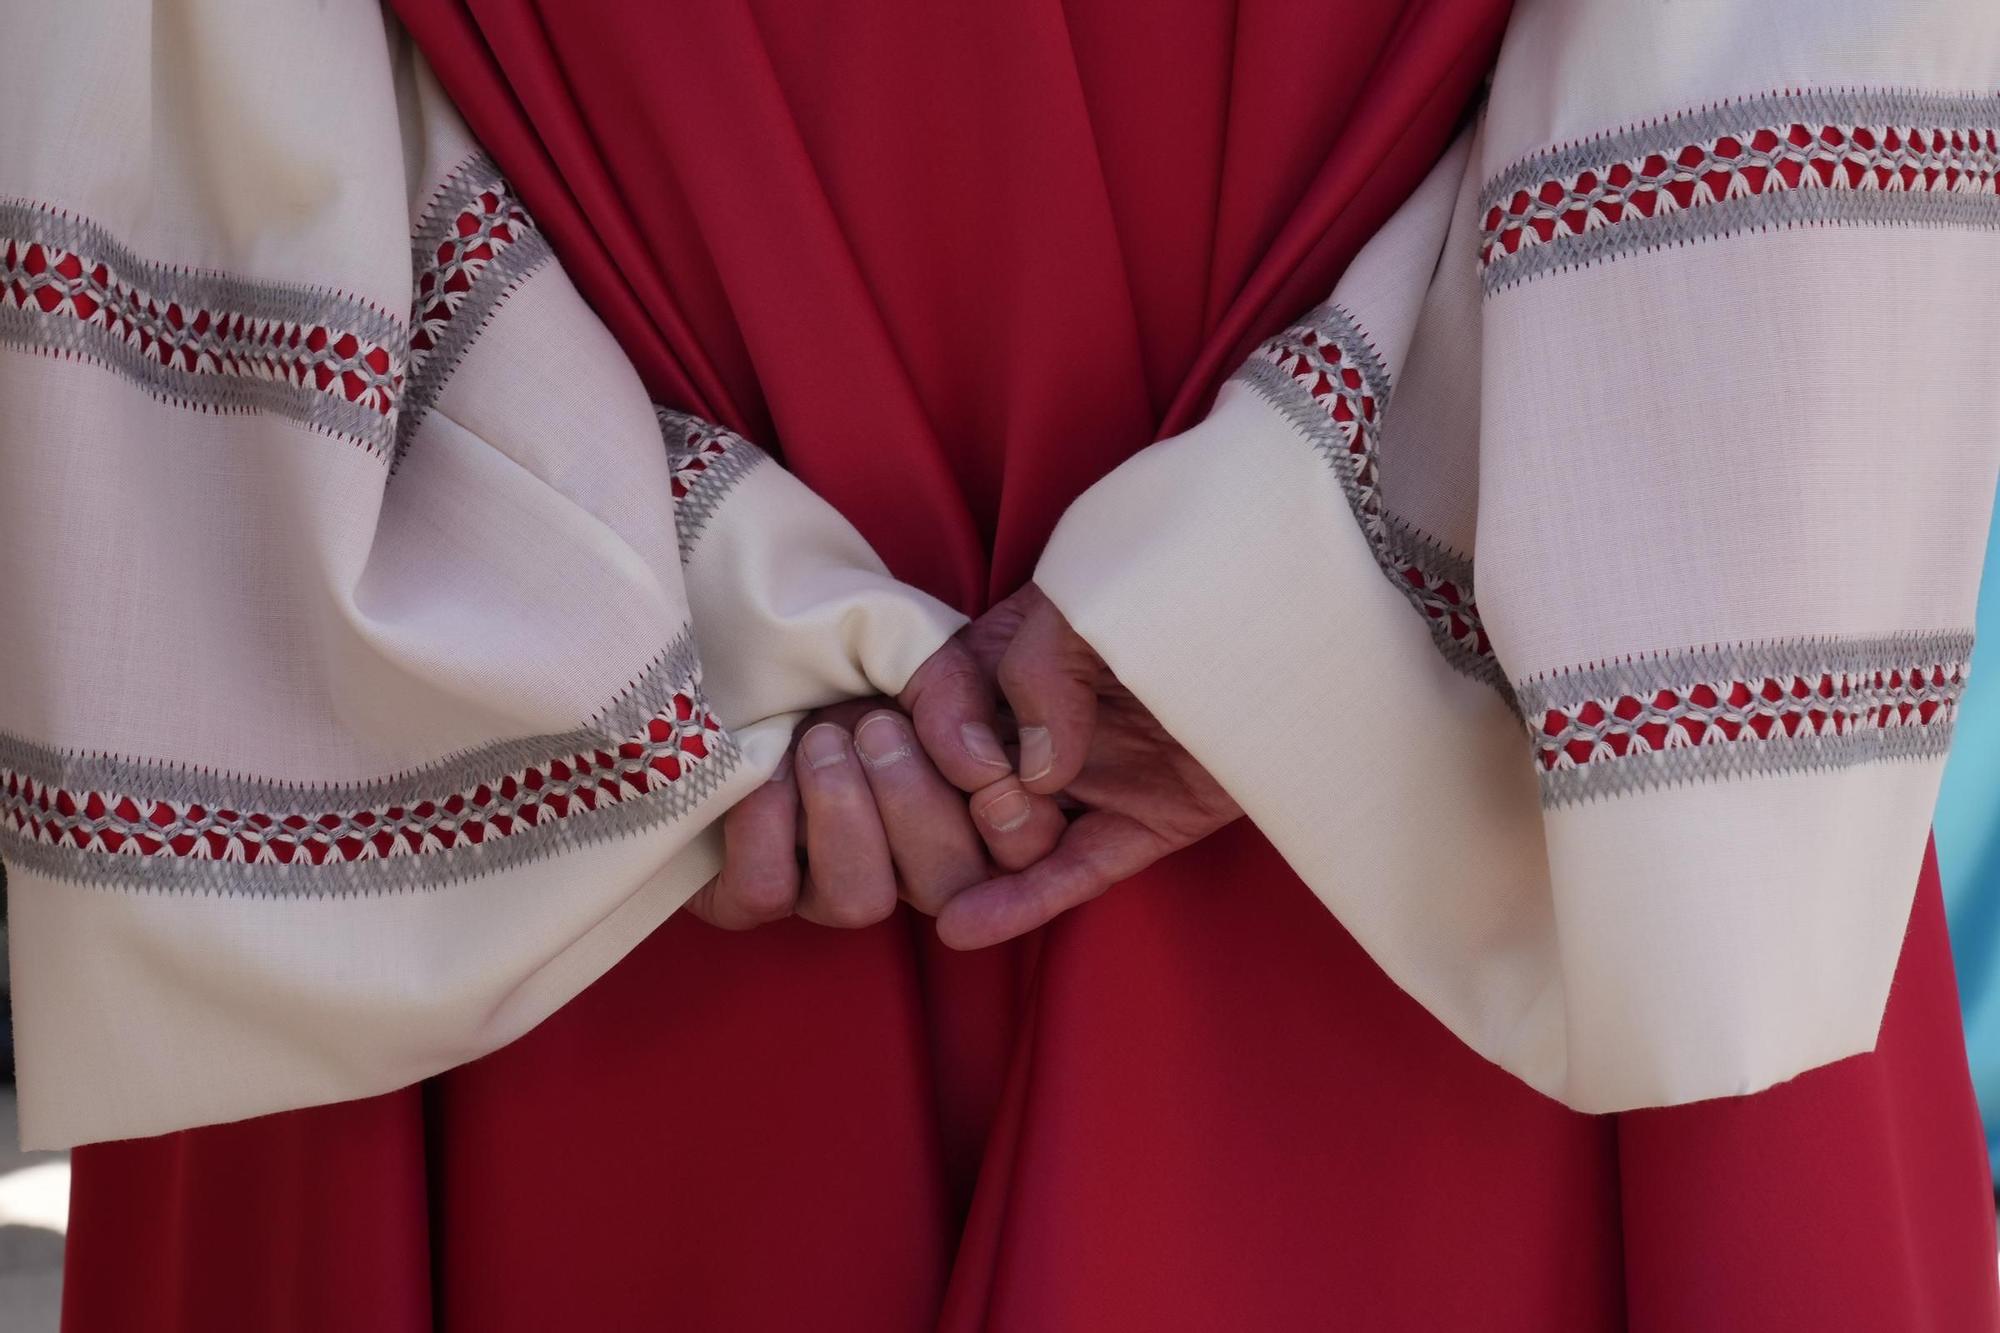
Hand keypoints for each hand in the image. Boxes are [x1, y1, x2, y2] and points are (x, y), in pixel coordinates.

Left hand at [686, 636, 1064, 930]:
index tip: (994, 793)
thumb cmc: (830, 636)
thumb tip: (982, 770)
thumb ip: (957, 693)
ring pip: (860, 902)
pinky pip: (768, 893)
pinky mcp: (749, 891)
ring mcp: (827, 881)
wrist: (725, 619)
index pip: (1026, 863)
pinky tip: (765, 769)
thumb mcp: (904, 643)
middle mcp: (902, 856)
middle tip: (878, 729)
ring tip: (820, 740)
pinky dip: (767, 826)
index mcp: (965, 801)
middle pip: (948, 887)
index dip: (1020, 845)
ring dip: (843, 813)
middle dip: (918, 808)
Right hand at [935, 583, 1240, 949]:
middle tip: (1002, 791)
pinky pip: (1073, 872)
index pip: (931, 700)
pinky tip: (967, 927)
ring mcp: (1089, 775)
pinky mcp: (1142, 825)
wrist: (1302, 612)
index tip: (976, 754)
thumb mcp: (1092, 599)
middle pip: (952, 781)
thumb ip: (1039, 668)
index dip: (941, 735)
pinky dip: (1021, 902)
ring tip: (1030, 824)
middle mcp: (1035, 719)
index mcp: (1008, 650)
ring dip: (996, 848)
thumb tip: (1028, 770)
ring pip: (1006, 837)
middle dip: (962, 801)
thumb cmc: (1186, 580)